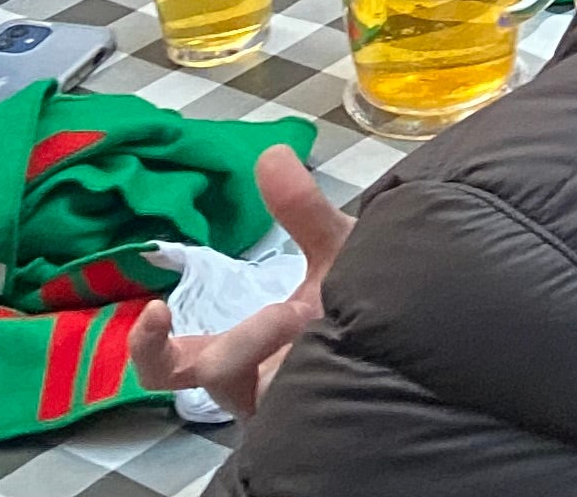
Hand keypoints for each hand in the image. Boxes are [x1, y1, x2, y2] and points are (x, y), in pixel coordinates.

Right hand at [132, 144, 348, 419]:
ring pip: (252, 390)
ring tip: (318, 324)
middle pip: (209, 378)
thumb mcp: (337, 250)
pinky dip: (311, 377)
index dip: (147, 346)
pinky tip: (338, 355)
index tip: (156, 309)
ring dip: (280, 350)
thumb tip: (271, 153)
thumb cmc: (369, 297)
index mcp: (240, 349)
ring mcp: (277, 408)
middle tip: (287, 316)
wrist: (429, 337)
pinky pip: (290, 411)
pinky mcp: (305, 424)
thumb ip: (302, 210)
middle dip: (241, 343)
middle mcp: (250, 383)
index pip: (169, 364)